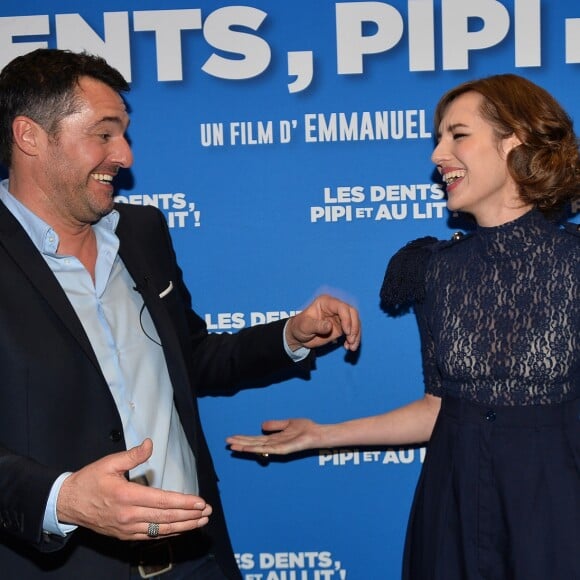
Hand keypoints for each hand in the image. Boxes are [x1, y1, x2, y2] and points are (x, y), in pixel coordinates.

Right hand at [57, 439, 211, 540]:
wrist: (68, 503)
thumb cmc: (89, 480)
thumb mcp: (109, 462)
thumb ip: (133, 455)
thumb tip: (150, 444)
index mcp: (126, 496)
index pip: (162, 501)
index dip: (183, 502)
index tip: (200, 502)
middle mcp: (128, 515)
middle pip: (165, 517)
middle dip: (189, 515)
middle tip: (207, 511)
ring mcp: (126, 528)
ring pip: (160, 529)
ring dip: (183, 526)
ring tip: (201, 521)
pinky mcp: (124, 535)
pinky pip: (150, 535)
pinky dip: (168, 533)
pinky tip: (181, 529)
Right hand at [227, 418, 323, 455]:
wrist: (316, 433)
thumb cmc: (305, 429)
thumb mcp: (287, 423)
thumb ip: (275, 425)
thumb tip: (261, 425)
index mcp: (275, 438)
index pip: (256, 439)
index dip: (244, 439)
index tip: (232, 437)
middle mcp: (274, 444)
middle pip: (254, 444)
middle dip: (240, 443)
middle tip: (227, 442)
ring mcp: (277, 448)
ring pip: (257, 448)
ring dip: (244, 447)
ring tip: (232, 446)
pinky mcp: (282, 450)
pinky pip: (267, 449)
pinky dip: (256, 449)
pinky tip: (247, 448)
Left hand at [285, 294, 360, 351]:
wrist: (299, 336)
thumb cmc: (300, 327)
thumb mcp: (305, 326)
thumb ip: (317, 325)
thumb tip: (330, 326)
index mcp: (326, 302)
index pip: (342, 307)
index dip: (347, 319)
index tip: (346, 332)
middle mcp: (335, 308)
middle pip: (352, 313)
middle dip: (354, 327)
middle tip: (351, 340)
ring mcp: (340, 318)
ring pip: (355, 323)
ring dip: (356, 335)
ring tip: (351, 347)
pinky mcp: (342, 327)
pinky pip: (352, 332)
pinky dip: (353, 340)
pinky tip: (349, 347)